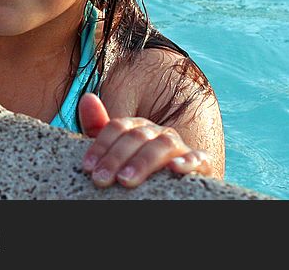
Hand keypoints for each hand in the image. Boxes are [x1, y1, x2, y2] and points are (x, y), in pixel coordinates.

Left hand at [78, 92, 210, 188]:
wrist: (166, 192)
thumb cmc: (135, 172)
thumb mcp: (113, 154)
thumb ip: (98, 129)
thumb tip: (88, 97)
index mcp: (138, 128)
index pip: (118, 126)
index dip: (101, 145)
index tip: (88, 167)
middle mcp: (159, 132)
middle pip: (137, 136)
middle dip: (116, 157)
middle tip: (101, 178)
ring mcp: (180, 146)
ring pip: (164, 144)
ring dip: (144, 161)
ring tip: (126, 179)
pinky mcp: (201, 164)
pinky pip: (198, 158)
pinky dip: (188, 161)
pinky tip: (174, 168)